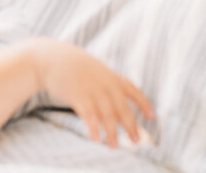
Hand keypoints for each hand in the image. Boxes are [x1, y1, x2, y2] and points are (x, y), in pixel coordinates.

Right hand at [37, 40, 154, 147]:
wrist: (52, 58)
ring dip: (112, 133)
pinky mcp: (78, 96)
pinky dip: (94, 129)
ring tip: (115, 146)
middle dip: (131, 126)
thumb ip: (108, 83)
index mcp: (112, 77)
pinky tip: (97, 140)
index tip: (152, 117)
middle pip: (123, 108)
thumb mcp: (97, 70)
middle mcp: (106, 84)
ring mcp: (93, 90)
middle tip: (136, 141)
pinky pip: (89, 116)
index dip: (144, 104)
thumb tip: (117, 101)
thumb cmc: (74, 66)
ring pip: (108, 115)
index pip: (134, 91)